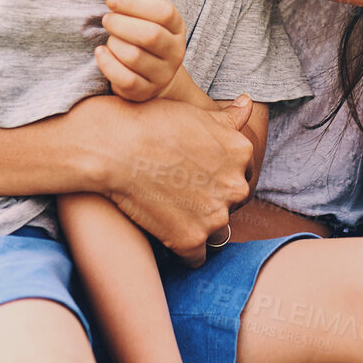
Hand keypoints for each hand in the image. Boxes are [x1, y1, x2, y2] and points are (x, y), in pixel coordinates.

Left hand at [95, 0, 186, 101]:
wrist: (150, 74)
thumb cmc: (141, 35)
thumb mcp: (144, 14)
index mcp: (177, 27)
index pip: (164, 11)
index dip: (134, 3)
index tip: (112, 0)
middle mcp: (175, 52)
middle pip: (151, 35)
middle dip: (121, 24)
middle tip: (107, 20)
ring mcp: (162, 74)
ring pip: (135, 57)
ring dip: (114, 44)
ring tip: (109, 40)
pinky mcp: (145, 91)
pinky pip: (126, 79)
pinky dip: (108, 63)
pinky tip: (100, 52)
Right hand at [102, 96, 254, 266]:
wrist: (115, 147)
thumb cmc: (151, 122)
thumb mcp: (196, 112)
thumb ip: (228, 117)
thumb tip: (247, 104)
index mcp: (240, 153)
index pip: (241, 172)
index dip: (219, 173)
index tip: (197, 172)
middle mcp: (235, 186)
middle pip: (232, 202)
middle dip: (213, 199)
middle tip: (182, 190)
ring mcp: (214, 216)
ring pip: (217, 230)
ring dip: (200, 225)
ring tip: (172, 211)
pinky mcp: (190, 239)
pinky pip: (196, 257)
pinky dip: (184, 250)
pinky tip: (167, 234)